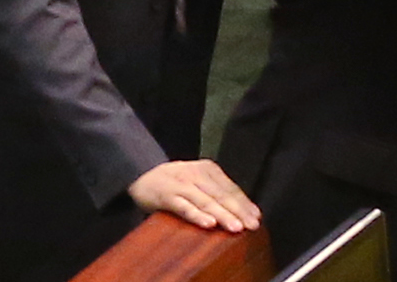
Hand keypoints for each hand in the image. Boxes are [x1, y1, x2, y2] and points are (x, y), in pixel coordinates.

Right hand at [129, 159, 259, 232]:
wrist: (140, 174)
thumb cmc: (176, 184)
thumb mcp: (198, 181)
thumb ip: (218, 193)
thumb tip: (247, 212)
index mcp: (206, 169)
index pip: (230, 188)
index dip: (244, 203)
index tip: (256, 217)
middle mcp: (194, 173)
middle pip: (220, 194)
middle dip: (238, 211)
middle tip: (251, 225)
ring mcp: (180, 184)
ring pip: (205, 201)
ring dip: (222, 215)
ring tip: (235, 227)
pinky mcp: (166, 195)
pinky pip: (184, 206)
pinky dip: (197, 215)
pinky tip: (208, 224)